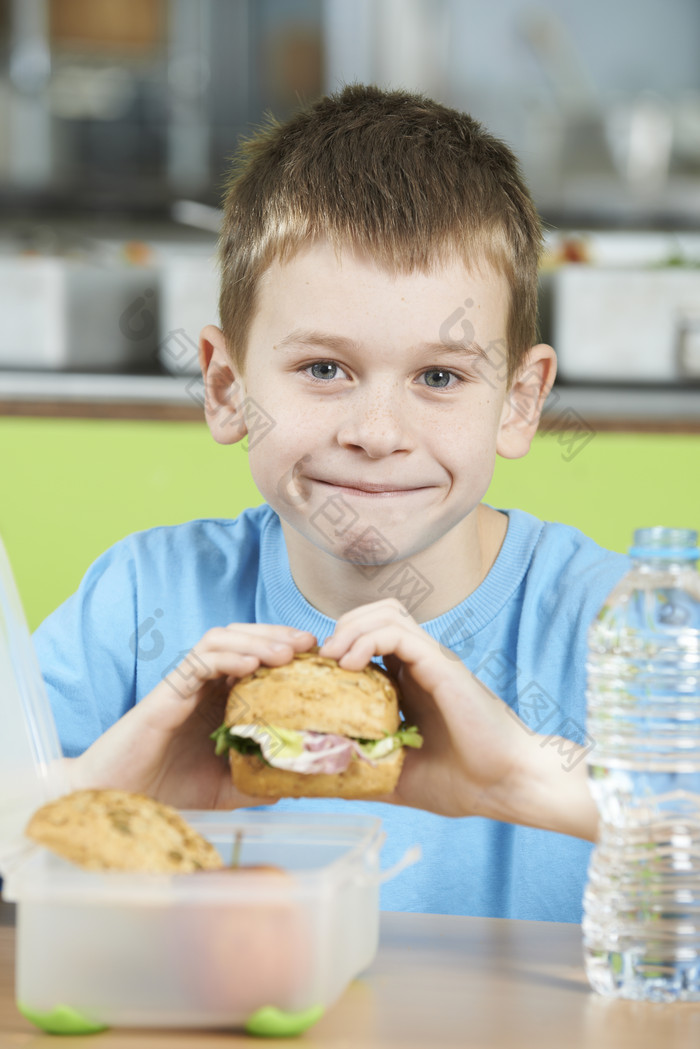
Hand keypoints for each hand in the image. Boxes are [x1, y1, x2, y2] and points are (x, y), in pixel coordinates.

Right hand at [66, 624, 316, 808]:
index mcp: (221, 697)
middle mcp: (204, 683)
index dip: (288, 650)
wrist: (120, 798)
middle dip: (279, 635)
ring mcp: (185, 683)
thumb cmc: (168, 787)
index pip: (257, 655)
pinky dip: (227, 656)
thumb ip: (257, 779)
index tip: (319, 657)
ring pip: (222, 639)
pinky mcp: (167, 691)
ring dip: (257, 639)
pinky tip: (252, 665)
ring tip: (287, 652)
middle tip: (311, 643)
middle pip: (244, 637)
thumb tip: (297, 781)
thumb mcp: (226, 787)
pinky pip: (199, 660)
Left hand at [319, 599, 597, 838]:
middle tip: (322, 659)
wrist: (507, 787)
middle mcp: (423, 664)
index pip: (373, 636)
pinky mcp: (442, 666)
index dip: (342, 642)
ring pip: (387, 613)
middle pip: (378, 613)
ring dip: (352, 627)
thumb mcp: (399, 776)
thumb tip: (323, 782)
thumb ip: (365, 772)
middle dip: (343, 627)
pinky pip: (400, 633)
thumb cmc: (463, 783)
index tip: (318, 671)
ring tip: (333, 657)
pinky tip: (351, 664)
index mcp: (414, 682)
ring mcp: (434, 661)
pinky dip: (368, 639)